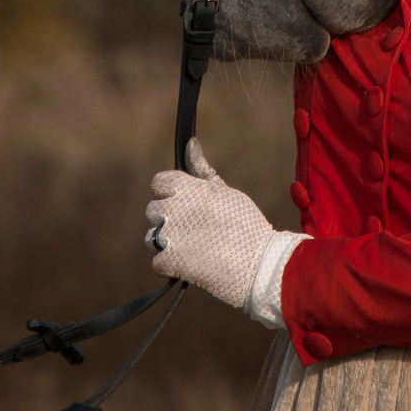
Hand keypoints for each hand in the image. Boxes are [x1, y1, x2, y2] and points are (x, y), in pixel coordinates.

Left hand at [144, 139, 273, 310]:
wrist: (259, 263)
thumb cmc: (246, 225)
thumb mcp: (225, 192)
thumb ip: (202, 171)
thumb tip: (190, 144)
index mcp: (186, 188)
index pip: (158, 183)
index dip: (169, 194)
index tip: (183, 205)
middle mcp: (172, 208)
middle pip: (153, 211)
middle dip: (168, 220)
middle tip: (194, 231)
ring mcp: (168, 235)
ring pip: (152, 237)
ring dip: (167, 244)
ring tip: (194, 250)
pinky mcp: (168, 261)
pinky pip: (157, 262)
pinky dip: (171, 266)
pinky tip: (191, 265)